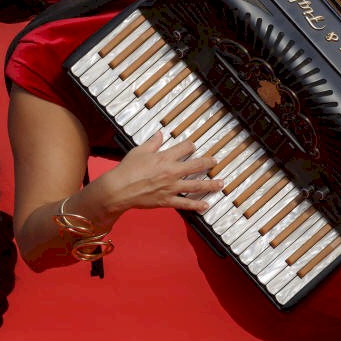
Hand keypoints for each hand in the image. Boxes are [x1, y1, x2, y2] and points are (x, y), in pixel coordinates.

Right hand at [104, 131, 223, 213]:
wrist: (119, 189)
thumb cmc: (127, 169)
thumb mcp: (139, 151)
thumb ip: (152, 143)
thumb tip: (160, 134)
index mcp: (165, 157)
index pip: (185, 148)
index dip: (190, 146)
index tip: (193, 146)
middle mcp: (172, 171)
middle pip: (196, 166)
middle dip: (208, 163)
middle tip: (215, 162)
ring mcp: (171, 187)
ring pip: (196, 185)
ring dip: (210, 184)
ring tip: (221, 184)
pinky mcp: (167, 200)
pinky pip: (185, 203)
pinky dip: (196, 205)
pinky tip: (206, 205)